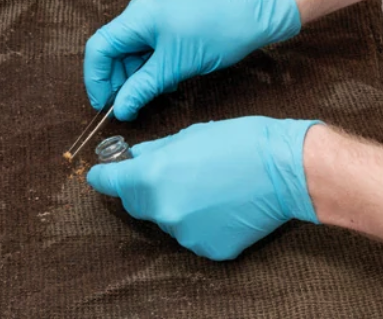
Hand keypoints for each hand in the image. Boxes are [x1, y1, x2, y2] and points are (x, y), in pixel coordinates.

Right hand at [83, 0, 300, 118]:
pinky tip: (163, 77)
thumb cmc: (217, 35)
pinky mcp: (166, 13)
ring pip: (130, 46)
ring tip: (153, 91)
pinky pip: (145, 40)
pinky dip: (149, 62)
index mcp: (140, 13)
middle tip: (128, 103)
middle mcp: (142, 5)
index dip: (96, 78)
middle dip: (118, 77)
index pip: (100, 46)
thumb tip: (119, 110)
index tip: (104, 105)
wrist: (251, 15)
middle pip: (113, 46)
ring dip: (135, 72)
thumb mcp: (175, 68)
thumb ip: (141, 88)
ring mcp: (153, 6)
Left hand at [86, 117, 320, 258]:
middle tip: (162, 170)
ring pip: (167, 219)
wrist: (284, 170)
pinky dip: (199, 220)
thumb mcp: (190, 133)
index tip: (98, 174)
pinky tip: (220, 202)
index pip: (112, 182)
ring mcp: (187, 235)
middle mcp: (165, 211)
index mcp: (155, 177)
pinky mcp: (210, 250)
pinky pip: (193, 234)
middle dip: (141, 188)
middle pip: (137, 203)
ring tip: (205, 183)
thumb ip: (157, 150)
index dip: (104, 176)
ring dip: (174, 203)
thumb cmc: (239, 141)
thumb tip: (136, 157)